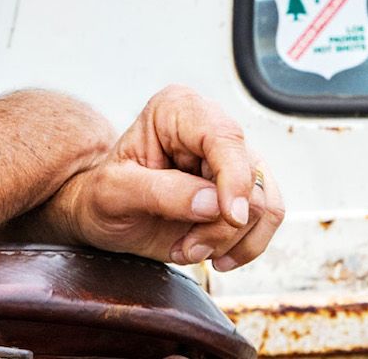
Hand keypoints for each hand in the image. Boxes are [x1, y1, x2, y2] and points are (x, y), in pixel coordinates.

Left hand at [34, 85, 282, 270]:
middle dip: (222, 224)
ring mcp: (229, 159)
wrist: (102, 216)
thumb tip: (212, 203)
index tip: (230, 217)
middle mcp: (210, 126)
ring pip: (264, 202)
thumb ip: (159, 193)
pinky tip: (213, 256)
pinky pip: (267, 219)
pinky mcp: (241, 189)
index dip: (234, 178)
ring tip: (190, 249)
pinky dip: (244, 245)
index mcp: (176, 110)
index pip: (224, 137)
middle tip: (186, 247)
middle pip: (249, 176)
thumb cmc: (101, 197)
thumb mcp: (113, 193)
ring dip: (231, 239)